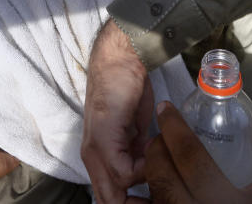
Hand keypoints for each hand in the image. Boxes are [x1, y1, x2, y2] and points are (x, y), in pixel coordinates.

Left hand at [82, 20, 153, 202]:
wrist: (120, 61)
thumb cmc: (127, 89)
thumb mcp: (133, 130)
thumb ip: (137, 153)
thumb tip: (150, 172)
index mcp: (98, 157)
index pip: (109, 198)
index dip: (132, 203)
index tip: (155, 197)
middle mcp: (91, 158)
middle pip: (109, 201)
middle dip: (137, 203)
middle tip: (160, 194)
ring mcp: (95, 151)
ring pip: (115, 193)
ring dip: (144, 183)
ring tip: (160, 166)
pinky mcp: (103, 142)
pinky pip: (124, 174)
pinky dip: (145, 168)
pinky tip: (154, 147)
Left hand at [145, 101, 251, 203]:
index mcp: (225, 200)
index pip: (189, 156)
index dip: (174, 128)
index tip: (166, 111)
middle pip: (161, 176)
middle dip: (155, 150)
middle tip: (160, 136)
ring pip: (155, 198)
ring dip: (152, 175)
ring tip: (159, 162)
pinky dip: (152, 200)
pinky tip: (157, 191)